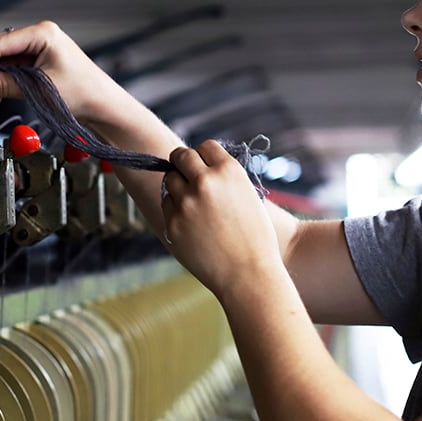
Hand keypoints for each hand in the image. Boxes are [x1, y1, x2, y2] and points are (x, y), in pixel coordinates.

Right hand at [0, 20, 112, 118]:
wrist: (104, 107)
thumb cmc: (83, 93)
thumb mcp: (38, 89)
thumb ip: (4, 86)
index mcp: (43, 33)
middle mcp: (39, 37)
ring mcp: (38, 51)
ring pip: (2, 63)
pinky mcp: (38, 65)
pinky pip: (11, 71)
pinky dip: (0, 84)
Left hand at [161, 141, 283, 301]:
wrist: (248, 274)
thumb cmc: (255, 238)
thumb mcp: (248, 196)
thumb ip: (225, 178)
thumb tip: (202, 165)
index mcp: (229, 171)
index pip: (205, 146)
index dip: (204, 155)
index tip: (204, 164)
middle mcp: (205, 182)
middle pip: (181, 156)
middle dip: (183, 163)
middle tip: (186, 173)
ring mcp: (186, 203)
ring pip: (170, 180)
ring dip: (178, 186)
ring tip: (194, 203)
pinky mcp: (173, 222)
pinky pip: (167, 205)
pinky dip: (176, 209)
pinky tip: (192, 222)